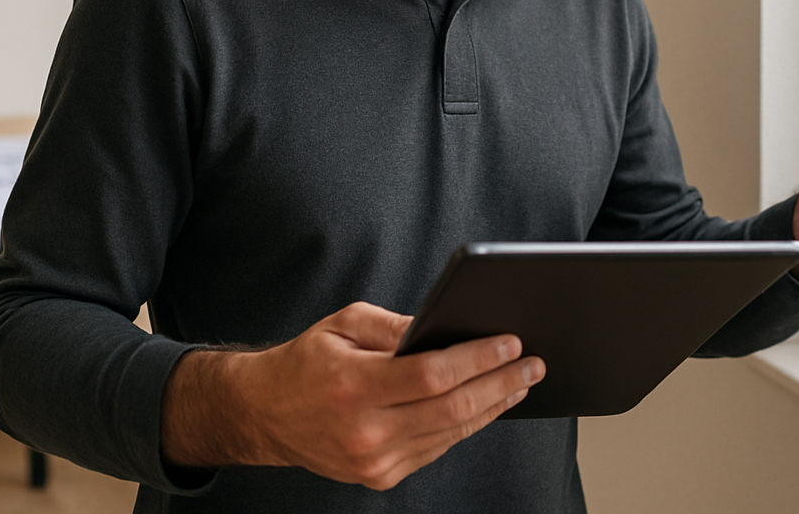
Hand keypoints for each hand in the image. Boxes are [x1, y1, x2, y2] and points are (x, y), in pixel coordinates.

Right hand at [159, 301, 544, 489]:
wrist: (265, 414)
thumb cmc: (307, 361)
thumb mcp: (345, 324)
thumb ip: (396, 326)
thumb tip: (446, 326)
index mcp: (354, 386)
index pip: (433, 374)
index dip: (479, 359)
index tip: (511, 342)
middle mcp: (365, 430)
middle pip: (452, 409)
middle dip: (501, 383)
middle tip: (532, 363)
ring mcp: (374, 460)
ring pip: (451, 433)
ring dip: (493, 406)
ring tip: (520, 381)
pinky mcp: (381, 476)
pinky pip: (437, 448)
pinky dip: (467, 425)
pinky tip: (488, 405)